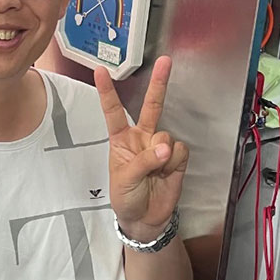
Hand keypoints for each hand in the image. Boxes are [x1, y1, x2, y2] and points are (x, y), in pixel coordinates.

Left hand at [95, 57, 187, 241]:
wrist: (144, 218)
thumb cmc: (126, 197)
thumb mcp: (124, 180)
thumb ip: (143, 162)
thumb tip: (164, 148)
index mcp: (121, 140)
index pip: (113, 111)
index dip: (108, 92)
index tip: (100, 71)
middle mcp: (141, 138)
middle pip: (151, 106)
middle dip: (159, 83)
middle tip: (165, 61)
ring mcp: (159, 146)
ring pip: (166, 135)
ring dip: (161, 155)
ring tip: (153, 173)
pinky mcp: (176, 157)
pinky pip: (179, 150)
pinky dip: (173, 163)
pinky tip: (166, 173)